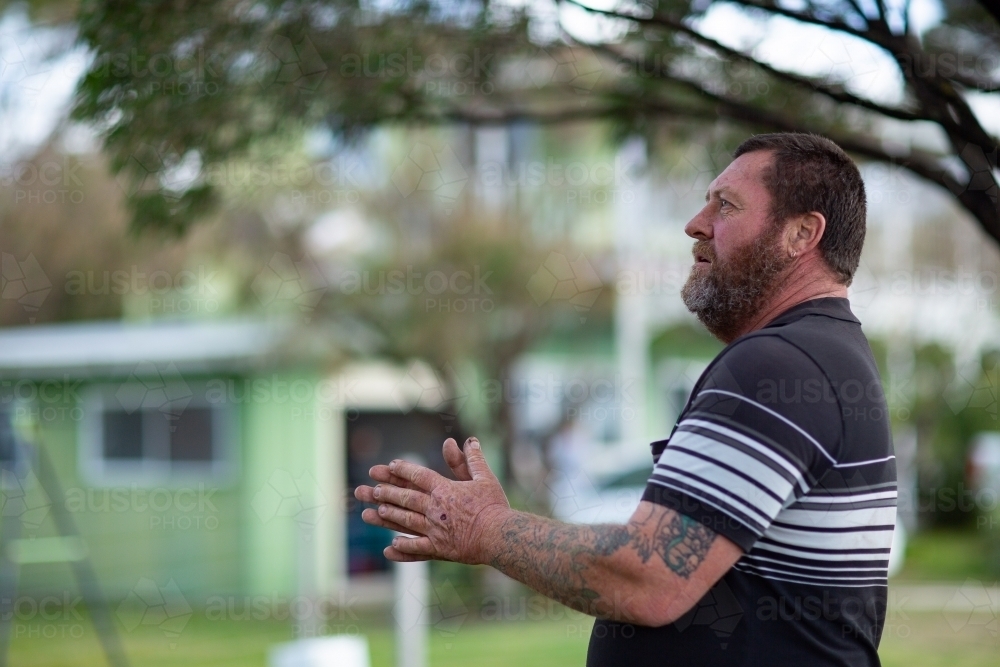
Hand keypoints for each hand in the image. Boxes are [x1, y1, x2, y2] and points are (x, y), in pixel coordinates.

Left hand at [354, 437, 510, 563]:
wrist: (499, 536)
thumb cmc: (494, 506)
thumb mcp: (485, 477)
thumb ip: (473, 459)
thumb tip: (469, 440)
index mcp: (445, 490)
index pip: (420, 476)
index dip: (404, 470)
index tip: (391, 465)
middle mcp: (435, 509)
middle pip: (407, 498)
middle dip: (388, 492)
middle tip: (372, 490)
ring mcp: (435, 530)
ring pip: (406, 522)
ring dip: (389, 517)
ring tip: (374, 512)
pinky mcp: (440, 549)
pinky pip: (417, 549)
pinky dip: (404, 548)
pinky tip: (391, 546)